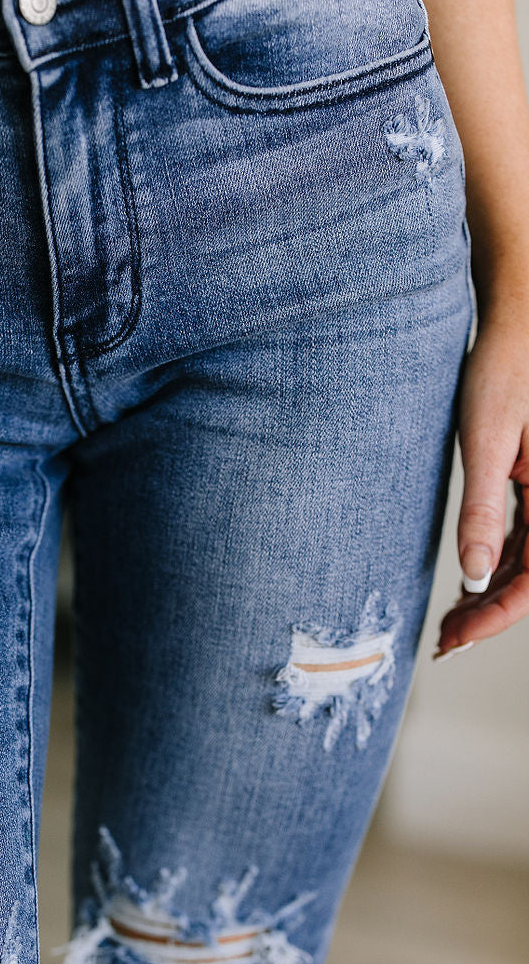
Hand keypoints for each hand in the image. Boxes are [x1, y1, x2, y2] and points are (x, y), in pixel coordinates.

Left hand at [434, 312, 528, 658]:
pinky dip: (497, 565)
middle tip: (443, 642)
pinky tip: (468, 583)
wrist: (517, 321)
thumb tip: (476, 576)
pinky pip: (526, 539)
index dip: (496, 618)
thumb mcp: (486, 440)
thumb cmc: (504, 368)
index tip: (454, 640)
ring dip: (492, 595)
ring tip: (450, 622)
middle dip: (490, 615)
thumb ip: (482, 509)